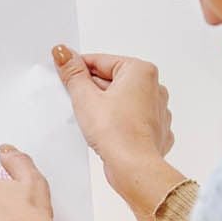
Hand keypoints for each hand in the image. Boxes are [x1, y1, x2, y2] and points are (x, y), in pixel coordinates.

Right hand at [53, 46, 189, 220]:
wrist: (134, 167)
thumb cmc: (116, 132)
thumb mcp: (85, 97)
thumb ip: (73, 72)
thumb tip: (64, 53)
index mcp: (140, 71)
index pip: (100, 61)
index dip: (78, 68)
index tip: (64, 73)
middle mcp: (154, 86)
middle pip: (112, 79)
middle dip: (92, 89)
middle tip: (75, 101)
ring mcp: (157, 109)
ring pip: (122, 99)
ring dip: (104, 105)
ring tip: (91, 120)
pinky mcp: (155, 128)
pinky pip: (132, 118)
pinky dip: (118, 121)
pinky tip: (106, 131)